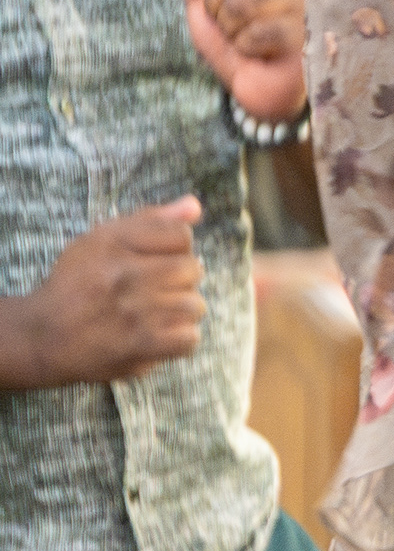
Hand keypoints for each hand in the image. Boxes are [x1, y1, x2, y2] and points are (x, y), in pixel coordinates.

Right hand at [0, 200, 205, 388]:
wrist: (41, 337)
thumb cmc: (78, 283)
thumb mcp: (102, 240)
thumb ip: (151, 220)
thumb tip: (195, 205)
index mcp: (112, 245)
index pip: (181, 235)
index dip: (175, 248)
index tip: (154, 261)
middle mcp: (122, 276)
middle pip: (192, 269)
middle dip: (180, 280)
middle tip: (154, 290)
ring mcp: (132, 312)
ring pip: (194, 305)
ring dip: (180, 312)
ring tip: (154, 313)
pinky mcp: (138, 345)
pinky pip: (189, 338)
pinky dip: (179, 339)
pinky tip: (158, 334)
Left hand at [167, 0, 306, 122]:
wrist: (265, 85)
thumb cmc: (240, 37)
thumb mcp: (207, 0)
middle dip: (214, 5)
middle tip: (232, 23)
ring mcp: (309, 1)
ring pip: (241, 3)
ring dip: (230, 29)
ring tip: (247, 37)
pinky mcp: (312, 33)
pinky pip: (256, 32)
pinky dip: (246, 47)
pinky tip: (262, 52)